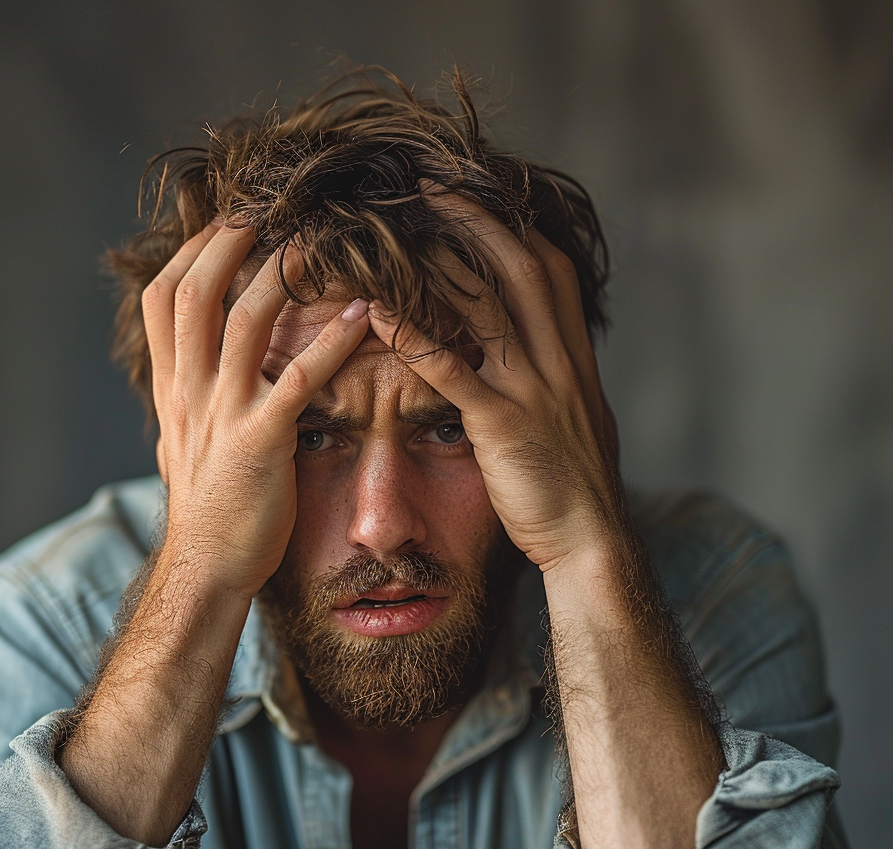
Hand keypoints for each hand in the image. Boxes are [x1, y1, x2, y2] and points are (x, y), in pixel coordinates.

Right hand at [143, 223, 369, 598]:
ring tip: (317, 240)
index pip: (164, 300)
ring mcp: (222, 413)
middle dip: (227, 241)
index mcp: (172, 389)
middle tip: (266, 206)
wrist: (207, 568)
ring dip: (280, 273)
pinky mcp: (261, 442)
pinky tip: (364, 315)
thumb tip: (186, 376)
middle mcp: (190, 391)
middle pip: (195, 292)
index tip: (222, 222)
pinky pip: (299, 378)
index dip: (190, 253)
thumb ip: (186, 402)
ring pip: (243, 321)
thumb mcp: (182, 445)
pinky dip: (332, 342)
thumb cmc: (207, 509)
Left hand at [367, 192, 621, 572]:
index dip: (514, 227)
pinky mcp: (504, 425)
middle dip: (476, 220)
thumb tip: (537, 351)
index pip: (552, 270)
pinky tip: (379, 311)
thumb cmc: (575, 483)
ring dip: (440, 262)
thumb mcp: (577, 416)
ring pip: (488, 306)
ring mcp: (534, 390)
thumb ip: (556, 375)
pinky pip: (454, 370)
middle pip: (521, 267)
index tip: (480, 198)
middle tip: (430, 186)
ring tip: (395, 230)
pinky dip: (416, 336)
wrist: (591, 539)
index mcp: (574, 356)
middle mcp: (559, 361)